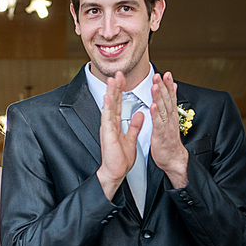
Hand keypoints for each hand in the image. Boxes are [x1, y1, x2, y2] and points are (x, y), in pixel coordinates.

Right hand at [96, 71, 144, 198]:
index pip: (119, 103)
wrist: (115, 172)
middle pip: (113, 102)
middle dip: (116, 87)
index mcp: (115, 124)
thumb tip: (139, 114)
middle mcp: (110, 124)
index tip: (123, 79)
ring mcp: (107, 128)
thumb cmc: (120, 159)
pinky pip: (108, 118)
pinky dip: (108, 107)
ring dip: (111, 92)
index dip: (121, 91)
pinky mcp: (107, 134)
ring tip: (112, 79)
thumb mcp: (131, 138)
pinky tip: (108, 97)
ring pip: (109, 106)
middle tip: (118, 73)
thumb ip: (134, 125)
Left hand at [149, 71, 187, 187]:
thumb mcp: (170, 120)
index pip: (170, 97)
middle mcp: (170, 118)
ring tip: (156, 85)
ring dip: (159, 96)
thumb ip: (171, 105)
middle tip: (160, 75)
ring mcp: (166, 126)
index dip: (168, 85)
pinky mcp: (161, 134)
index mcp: (170, 115)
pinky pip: (158, 123)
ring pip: (163, 109)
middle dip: (163, 87)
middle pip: (167, 100)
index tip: (166, 74)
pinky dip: (156, 114)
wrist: (173, 159)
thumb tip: (173, 90)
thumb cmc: (169, 141)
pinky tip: (153, 106)